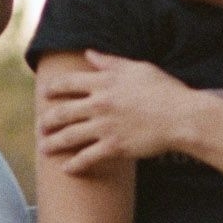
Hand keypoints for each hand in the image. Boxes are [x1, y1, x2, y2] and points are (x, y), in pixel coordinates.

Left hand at [38, 53, 193, 171]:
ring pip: (69, 136)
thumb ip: (110, 61)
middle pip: (62, 112)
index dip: (52, 88)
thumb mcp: (137, 67)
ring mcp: (105, 126)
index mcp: (103, 82)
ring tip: (44, 149)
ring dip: (53, 144)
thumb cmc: (164, 89)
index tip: (45, 92)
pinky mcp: (114, 147)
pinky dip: (74, 165)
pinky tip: (67, 169)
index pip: (67, 83)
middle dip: (47, 120)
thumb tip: (89, 53)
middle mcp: (99, 103)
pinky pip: (87, 157)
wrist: (181, 116)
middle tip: (40, 126)